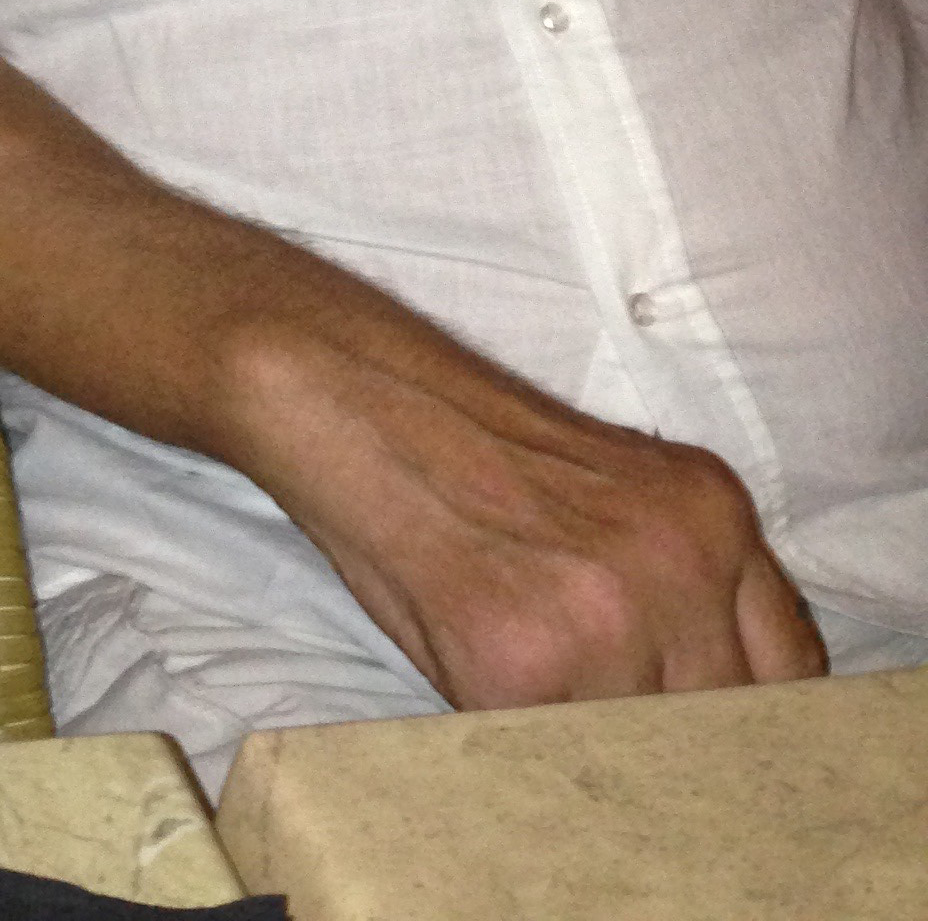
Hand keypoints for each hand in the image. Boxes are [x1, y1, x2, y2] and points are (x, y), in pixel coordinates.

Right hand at [244, 330, 826, 711]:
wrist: (355, 396)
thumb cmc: (468, 439)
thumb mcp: (621, 486)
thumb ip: (690, 579)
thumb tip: (725, 696)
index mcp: (712, 512)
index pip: (792, 672)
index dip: (746, 711)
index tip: (702, 722)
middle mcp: (679, 565)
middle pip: (722, 721)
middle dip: (660, 724)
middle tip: (592, 695)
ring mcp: (606, 621)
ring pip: (639, 746)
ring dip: (584, 729)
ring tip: (524, 667)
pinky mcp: (524, 671)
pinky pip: (549, 750)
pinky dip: (514, 728)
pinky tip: (475, 661)